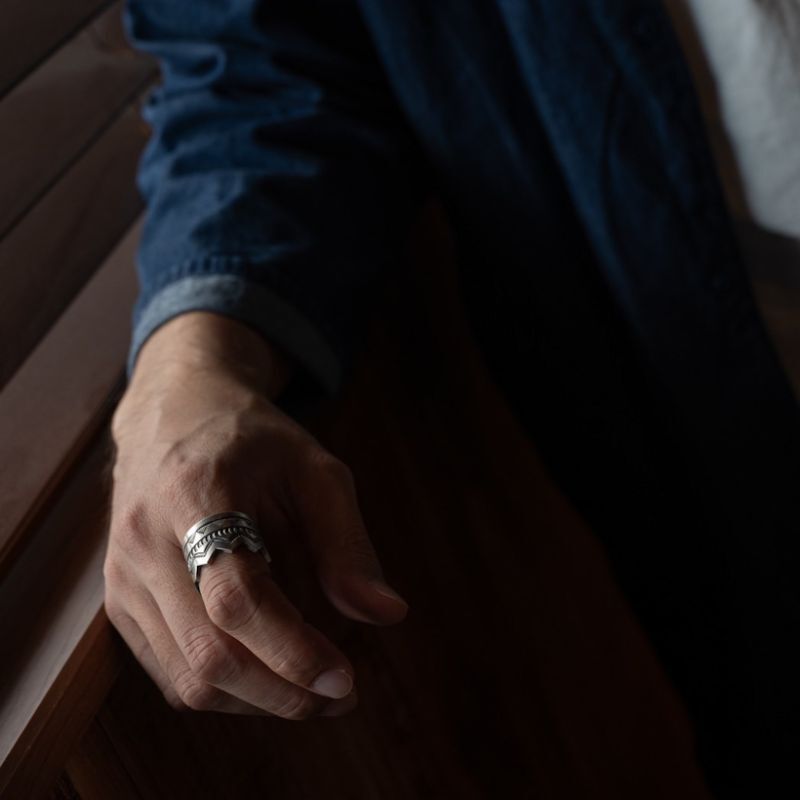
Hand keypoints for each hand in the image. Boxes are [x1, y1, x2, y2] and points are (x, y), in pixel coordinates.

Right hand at [104, 312, 407, 717]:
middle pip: (208, 654)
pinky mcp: (120, 601)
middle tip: (342, 696)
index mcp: (195, 495)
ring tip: (315, 690)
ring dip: (259, 701)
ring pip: (186, 678)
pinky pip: (170, 672)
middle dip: (283, 693)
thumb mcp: (314, 469)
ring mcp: (123, 575)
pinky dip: (227, 690)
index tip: (346, 680)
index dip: (293, 652)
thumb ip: (347, 541)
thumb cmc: (253, 441)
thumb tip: (387, 614)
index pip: (237, 599)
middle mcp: (145, 541)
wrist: (174, 416)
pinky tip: (269, 672)